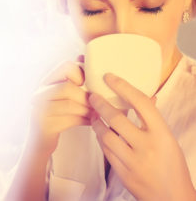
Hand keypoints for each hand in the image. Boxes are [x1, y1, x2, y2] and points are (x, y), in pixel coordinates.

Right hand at [28, 57, 91, 155]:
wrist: (39, 142)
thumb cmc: (56, 114)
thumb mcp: (63, 94)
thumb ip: (73, 77)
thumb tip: (82, 56)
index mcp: (47, 81)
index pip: (65, 66)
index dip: (80, 72)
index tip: (86, 83)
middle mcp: (40, 92)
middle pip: (67, 87)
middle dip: (85, 97)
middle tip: (96, 104)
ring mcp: (39, 109)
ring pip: (69, 105)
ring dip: (87, 110)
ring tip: (96, 113)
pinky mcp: (44, 126)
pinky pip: (68, 120)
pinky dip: (84, 121)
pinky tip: (91, 122)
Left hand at [89, 73, 195, 200]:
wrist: (173, 199)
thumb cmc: (172, 165)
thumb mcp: (168, 138)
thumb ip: (153, 118)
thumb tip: (146, 97)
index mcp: (162, 134)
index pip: (140, 103)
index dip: (122, 87)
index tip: (109, 78)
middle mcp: (147, 146)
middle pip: (116, 118)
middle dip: (100, 104)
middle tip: (92, 96)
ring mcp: (133, 161)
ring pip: (106, 135)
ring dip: (96, 122)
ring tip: (93, 114)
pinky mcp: (122, 173)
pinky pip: (105, 151)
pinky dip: (100, 138)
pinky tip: (99, 132)